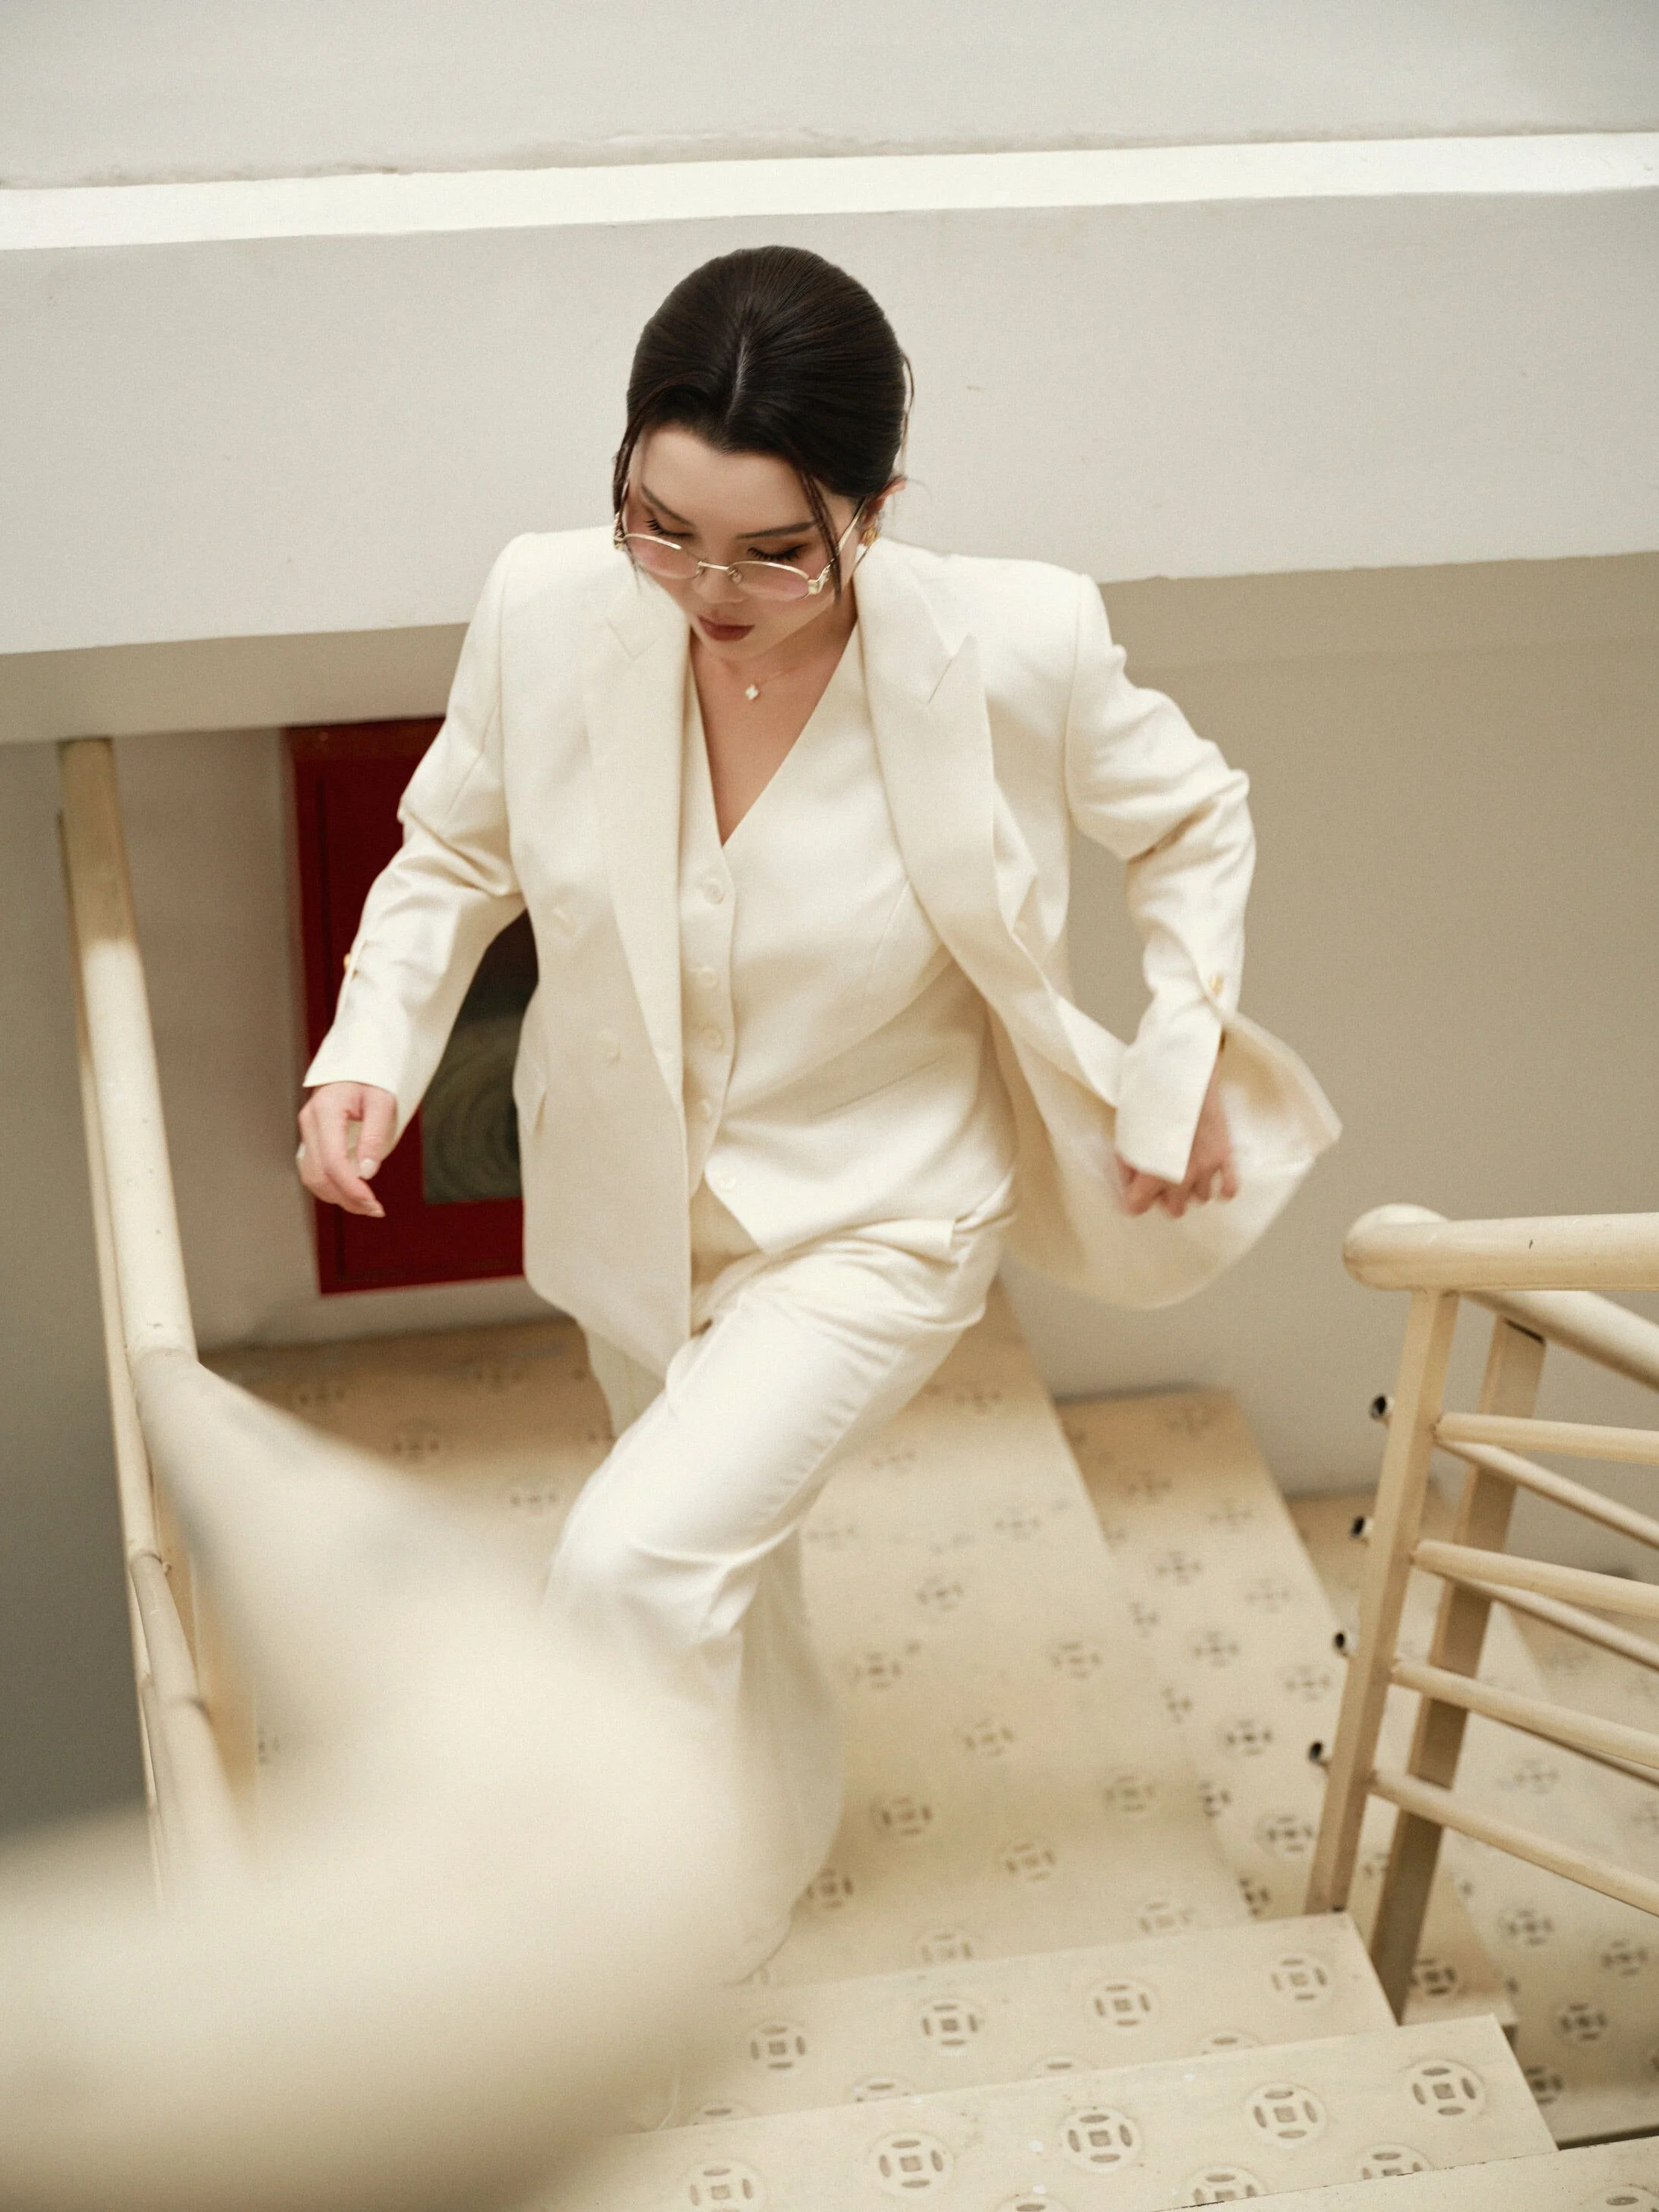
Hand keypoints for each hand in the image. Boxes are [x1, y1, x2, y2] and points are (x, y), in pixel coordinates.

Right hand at [297, 1082, 397, 1217]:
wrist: (358, 1063)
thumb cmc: (373, 1077)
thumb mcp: (383, 1100)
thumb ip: (375, 1135)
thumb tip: (367, 1172)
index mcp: (325, 1110)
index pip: (331, 1160)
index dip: (350, 1187)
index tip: (372, 1203)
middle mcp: (309, 1122)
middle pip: (318, 1174)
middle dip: (346, 1197)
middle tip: (375, 1209)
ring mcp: (307, 1131)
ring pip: (312, 1177)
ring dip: (338, 1196)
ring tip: (367, 1205)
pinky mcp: (312, 1139)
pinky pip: (316, 1170)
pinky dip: (333, 1187)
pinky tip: (354, 1193)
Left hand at [1115, 1053, 1237, 1219]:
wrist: (1179, 1073)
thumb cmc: (1147, 1099)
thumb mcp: (1125, 1134)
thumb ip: (1128, 1165)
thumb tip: (1132, 1181)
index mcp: (1153, 1174)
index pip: (1138, 1207)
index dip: (1133, 1196)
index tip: (1133, 1184)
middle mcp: (1182, 1178)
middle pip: (1174, 1210)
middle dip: (1163, 1197)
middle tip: (1159, 1177)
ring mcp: (1207, 1167)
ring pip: (1200, 1199)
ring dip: (1190, 1189)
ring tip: (1183, 1169)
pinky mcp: (1225, 1154)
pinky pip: (1230, 1188)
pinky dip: (1221, 1187)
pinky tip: (1210, 1177)